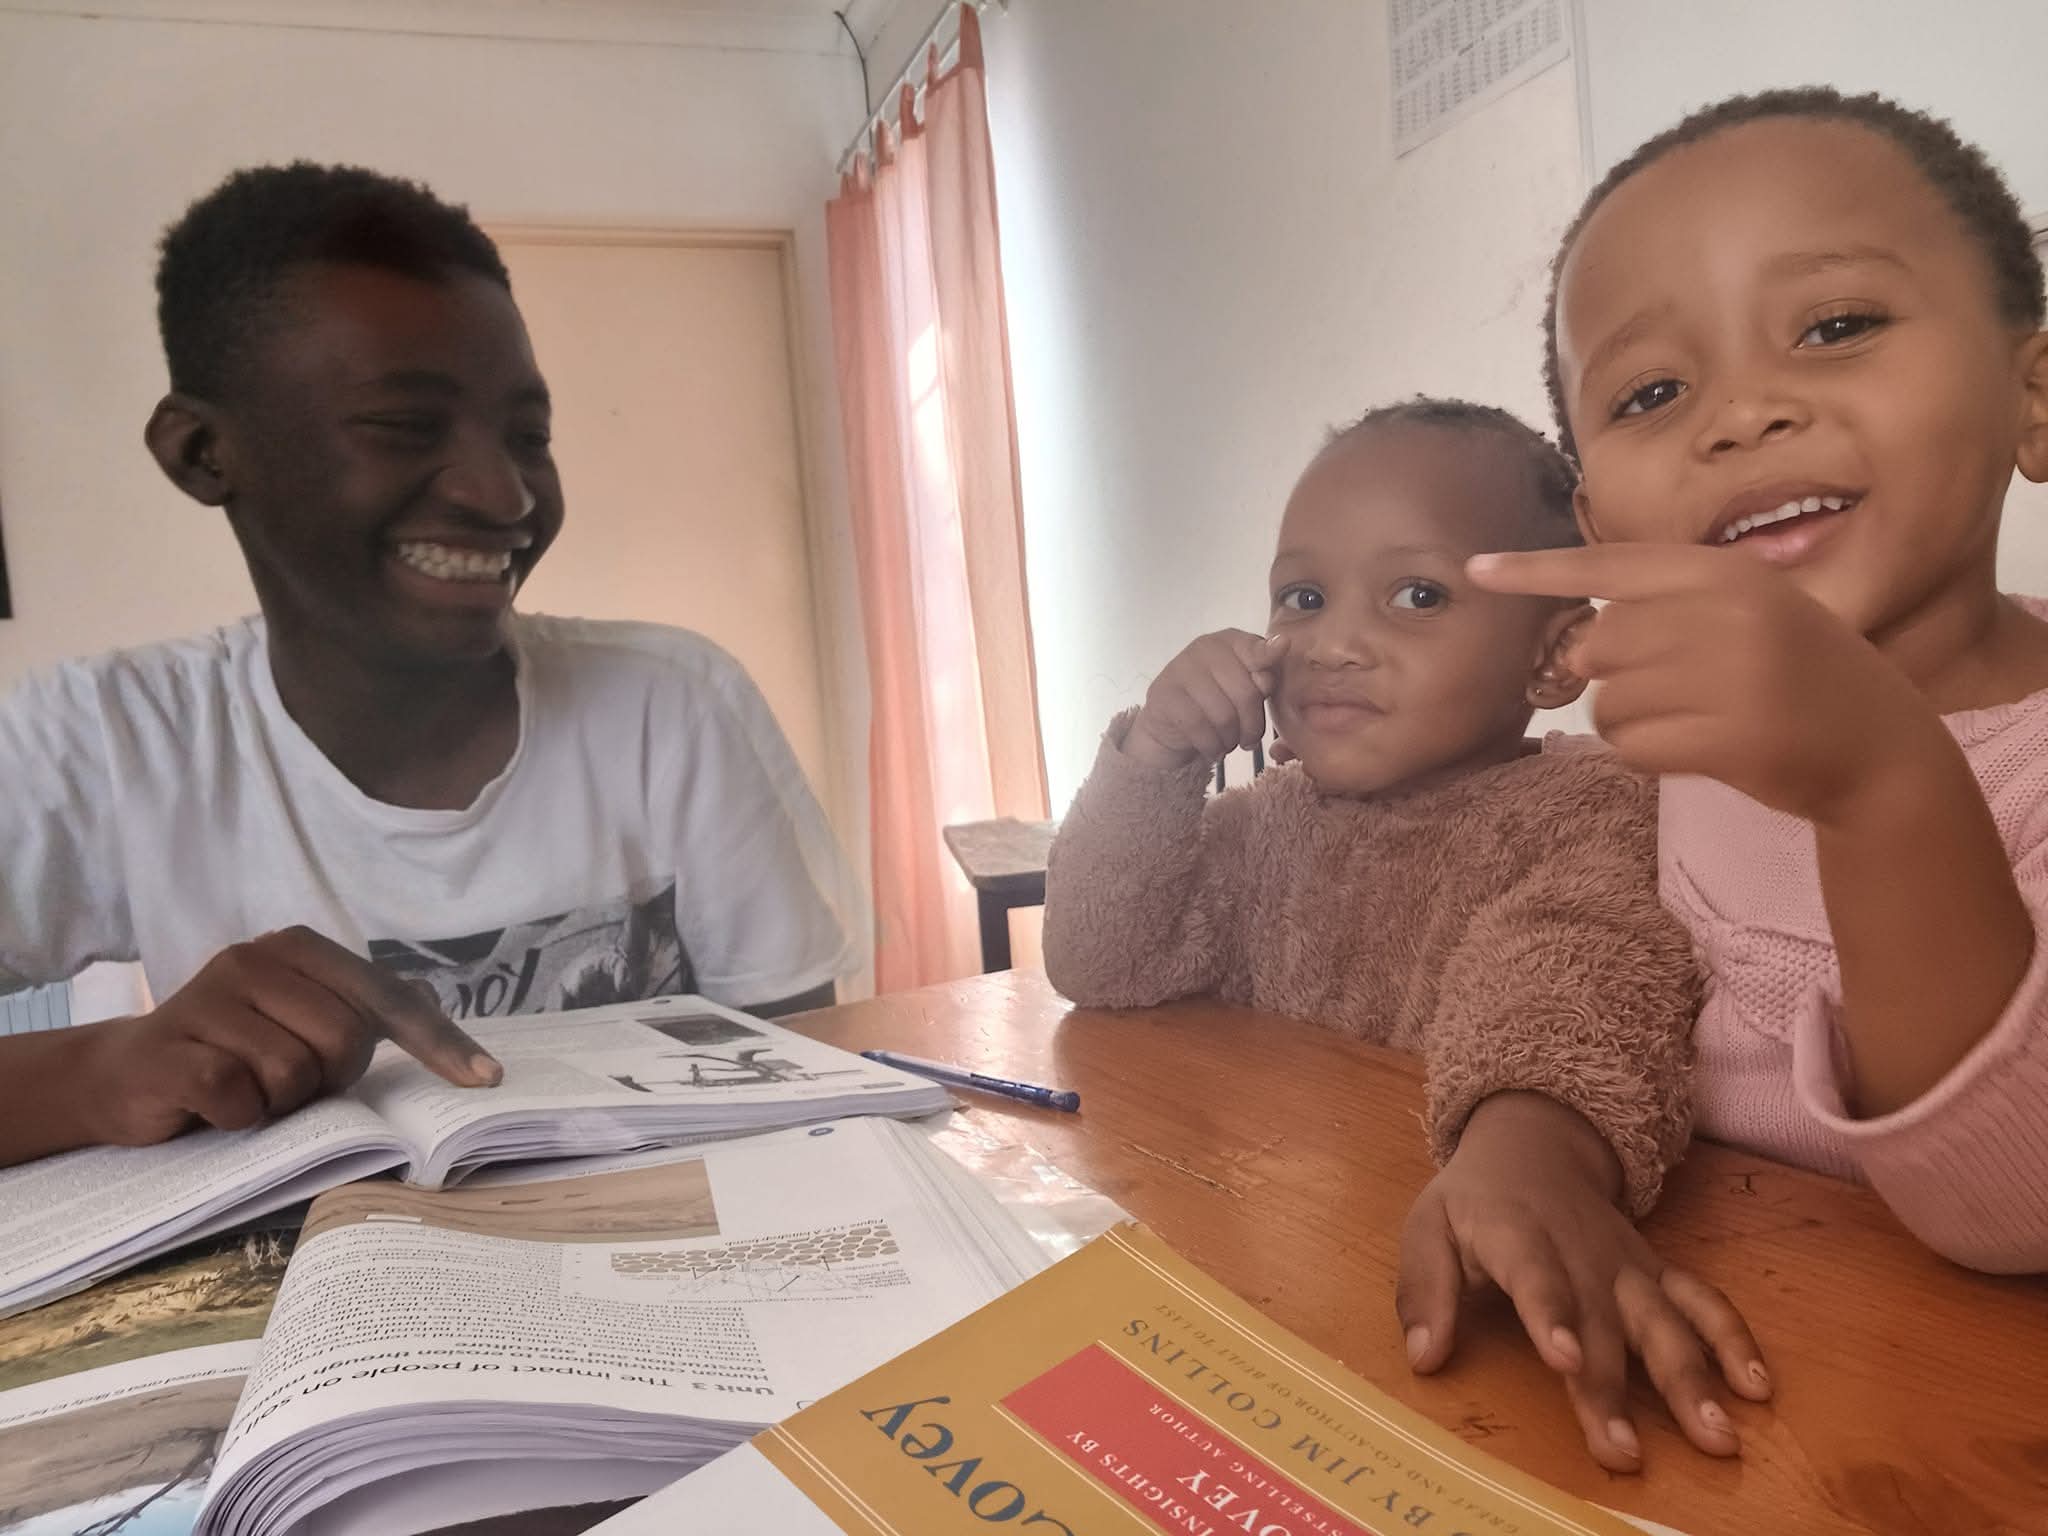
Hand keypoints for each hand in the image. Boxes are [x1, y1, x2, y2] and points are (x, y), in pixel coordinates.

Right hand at [67, 926, 500, 1146]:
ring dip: (280, 1101)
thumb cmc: (232, 1049)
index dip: (439, 1042)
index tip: (486, 1078)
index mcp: (299, 947)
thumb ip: (362, 1008)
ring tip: (246, 1087)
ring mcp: (208, 999)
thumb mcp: (301, 1021)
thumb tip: (430, 999)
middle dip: (328, 1077)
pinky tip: (213, 1105)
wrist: (126, 1075)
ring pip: (296, 1073)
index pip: (389, 998)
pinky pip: (241, 1098)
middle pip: (346, 1041)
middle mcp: (256, 958)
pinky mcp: (171, 1049)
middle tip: (285, 1079)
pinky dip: (238, 1116)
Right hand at [1124, 630, 1287, 771]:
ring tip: (1228, 744)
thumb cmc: (1214, 706)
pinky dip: (1211, 746)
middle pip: (1246, 693)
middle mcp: (1204, 648)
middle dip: (1252, 725)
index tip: (1270, 680)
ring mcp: (1180, 669)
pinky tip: (1212, 750)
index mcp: (1229, 641)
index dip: (1267, 661)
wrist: (1167, 727)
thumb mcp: (1245, 689)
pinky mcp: (1164, 696)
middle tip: (1249, 740)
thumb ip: (1264, 674)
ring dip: (1231, 740)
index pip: (1254, 648)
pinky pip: (1199, 727)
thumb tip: (1282, 645)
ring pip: (1223, 715)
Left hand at [1397, 1093, 1769, 1471]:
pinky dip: (1733, 1340)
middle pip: (1601, 1321)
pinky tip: (1758, 1387)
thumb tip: (1424, 1357)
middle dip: (1614, 1388)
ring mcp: (1626, 1265)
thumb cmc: (1473, 1204)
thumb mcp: (1428, 1231)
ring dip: (1691, 1378)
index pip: (1536, 1276)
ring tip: (1716, 1436)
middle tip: (1625, 1451)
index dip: (1552, 1316)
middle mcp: (1581, 1253)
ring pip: (1662, 1320)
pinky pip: (1701, 1302)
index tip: (1565, 1361)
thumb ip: (1424, 1292)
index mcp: (1517, 1235)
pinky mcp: (1656, 1273)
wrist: (1533, 1149)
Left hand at [1466, 544, 1948, 826]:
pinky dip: (1643, 756)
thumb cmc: (1797, 675)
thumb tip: (1574, 643)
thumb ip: (1668, 612)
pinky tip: (1689, 751)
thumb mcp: (1748, 614)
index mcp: (1725, 573)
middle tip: (1667, 692)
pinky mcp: (1729, 737)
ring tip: (1689, 721)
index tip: (1475, 568)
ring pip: (1608, 701)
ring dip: (1628, 721)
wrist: (1880, 745)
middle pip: (1598, 644)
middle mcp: (1726, 614)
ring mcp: (1731, 675)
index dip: (1537, 571)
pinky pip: (1631, 747)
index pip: (1610, 566)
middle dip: (1611, 677)